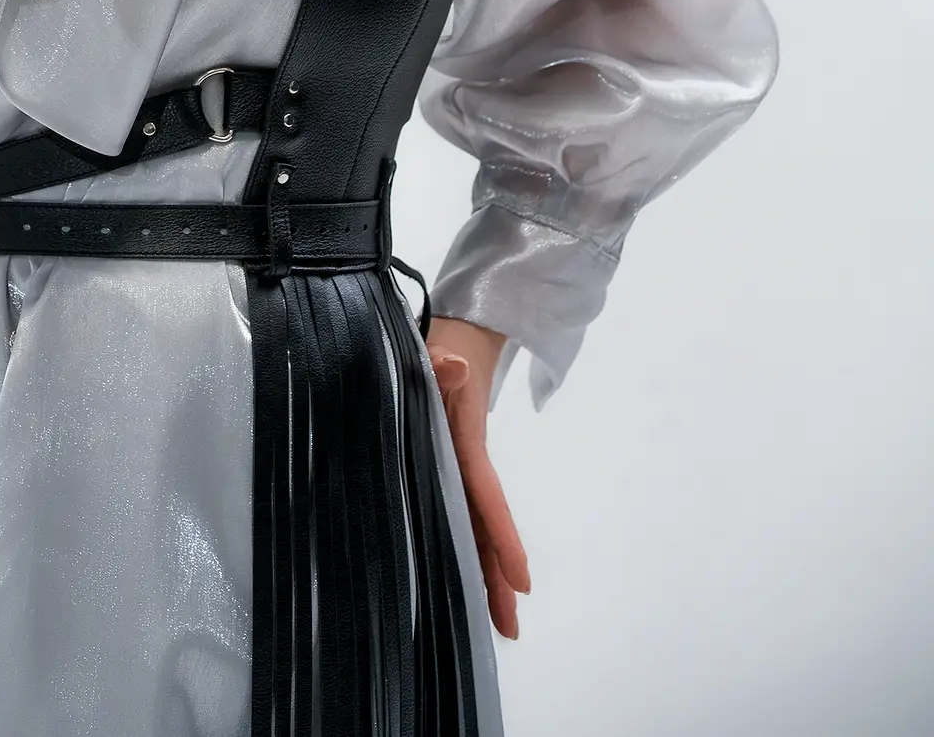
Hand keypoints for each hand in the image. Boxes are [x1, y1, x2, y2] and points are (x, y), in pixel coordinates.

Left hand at [425, 316, 530, 639]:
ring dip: (483, 567)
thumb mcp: (441, 353)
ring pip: (471, 524)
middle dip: (497, 576)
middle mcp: (462, 462)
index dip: (503, 539)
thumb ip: (443, 362)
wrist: (455, 334)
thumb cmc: (444, 344)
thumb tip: (452, 365)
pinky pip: (454, 508)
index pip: (486, 498)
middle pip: (483, 526)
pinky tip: (456, 568)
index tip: (522, 583)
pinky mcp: (439, 462)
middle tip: (510, 629)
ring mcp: (453, 465)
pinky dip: (461, 540)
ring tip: (494, 621)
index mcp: (463, 445)